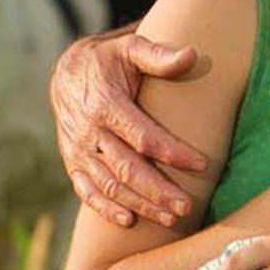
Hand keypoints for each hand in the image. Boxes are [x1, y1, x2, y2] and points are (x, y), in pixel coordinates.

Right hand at [52, 29, 212, 229]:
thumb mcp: (130, 48)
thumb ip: (159, 55)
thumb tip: (192, 54)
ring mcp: (79, 151)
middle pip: (128, 169)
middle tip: (187, 207)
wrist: (67, 72)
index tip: (202, 164)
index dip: (172, 153)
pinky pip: (87, 191)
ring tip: (171, 219)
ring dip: (140, 205)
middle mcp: (89, 132)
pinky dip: (105, 208)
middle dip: (159, 191)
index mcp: (105, 104)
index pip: (143, 136)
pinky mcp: (73, 163)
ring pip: (111, 185)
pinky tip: (129, 221)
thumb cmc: (109, 61)